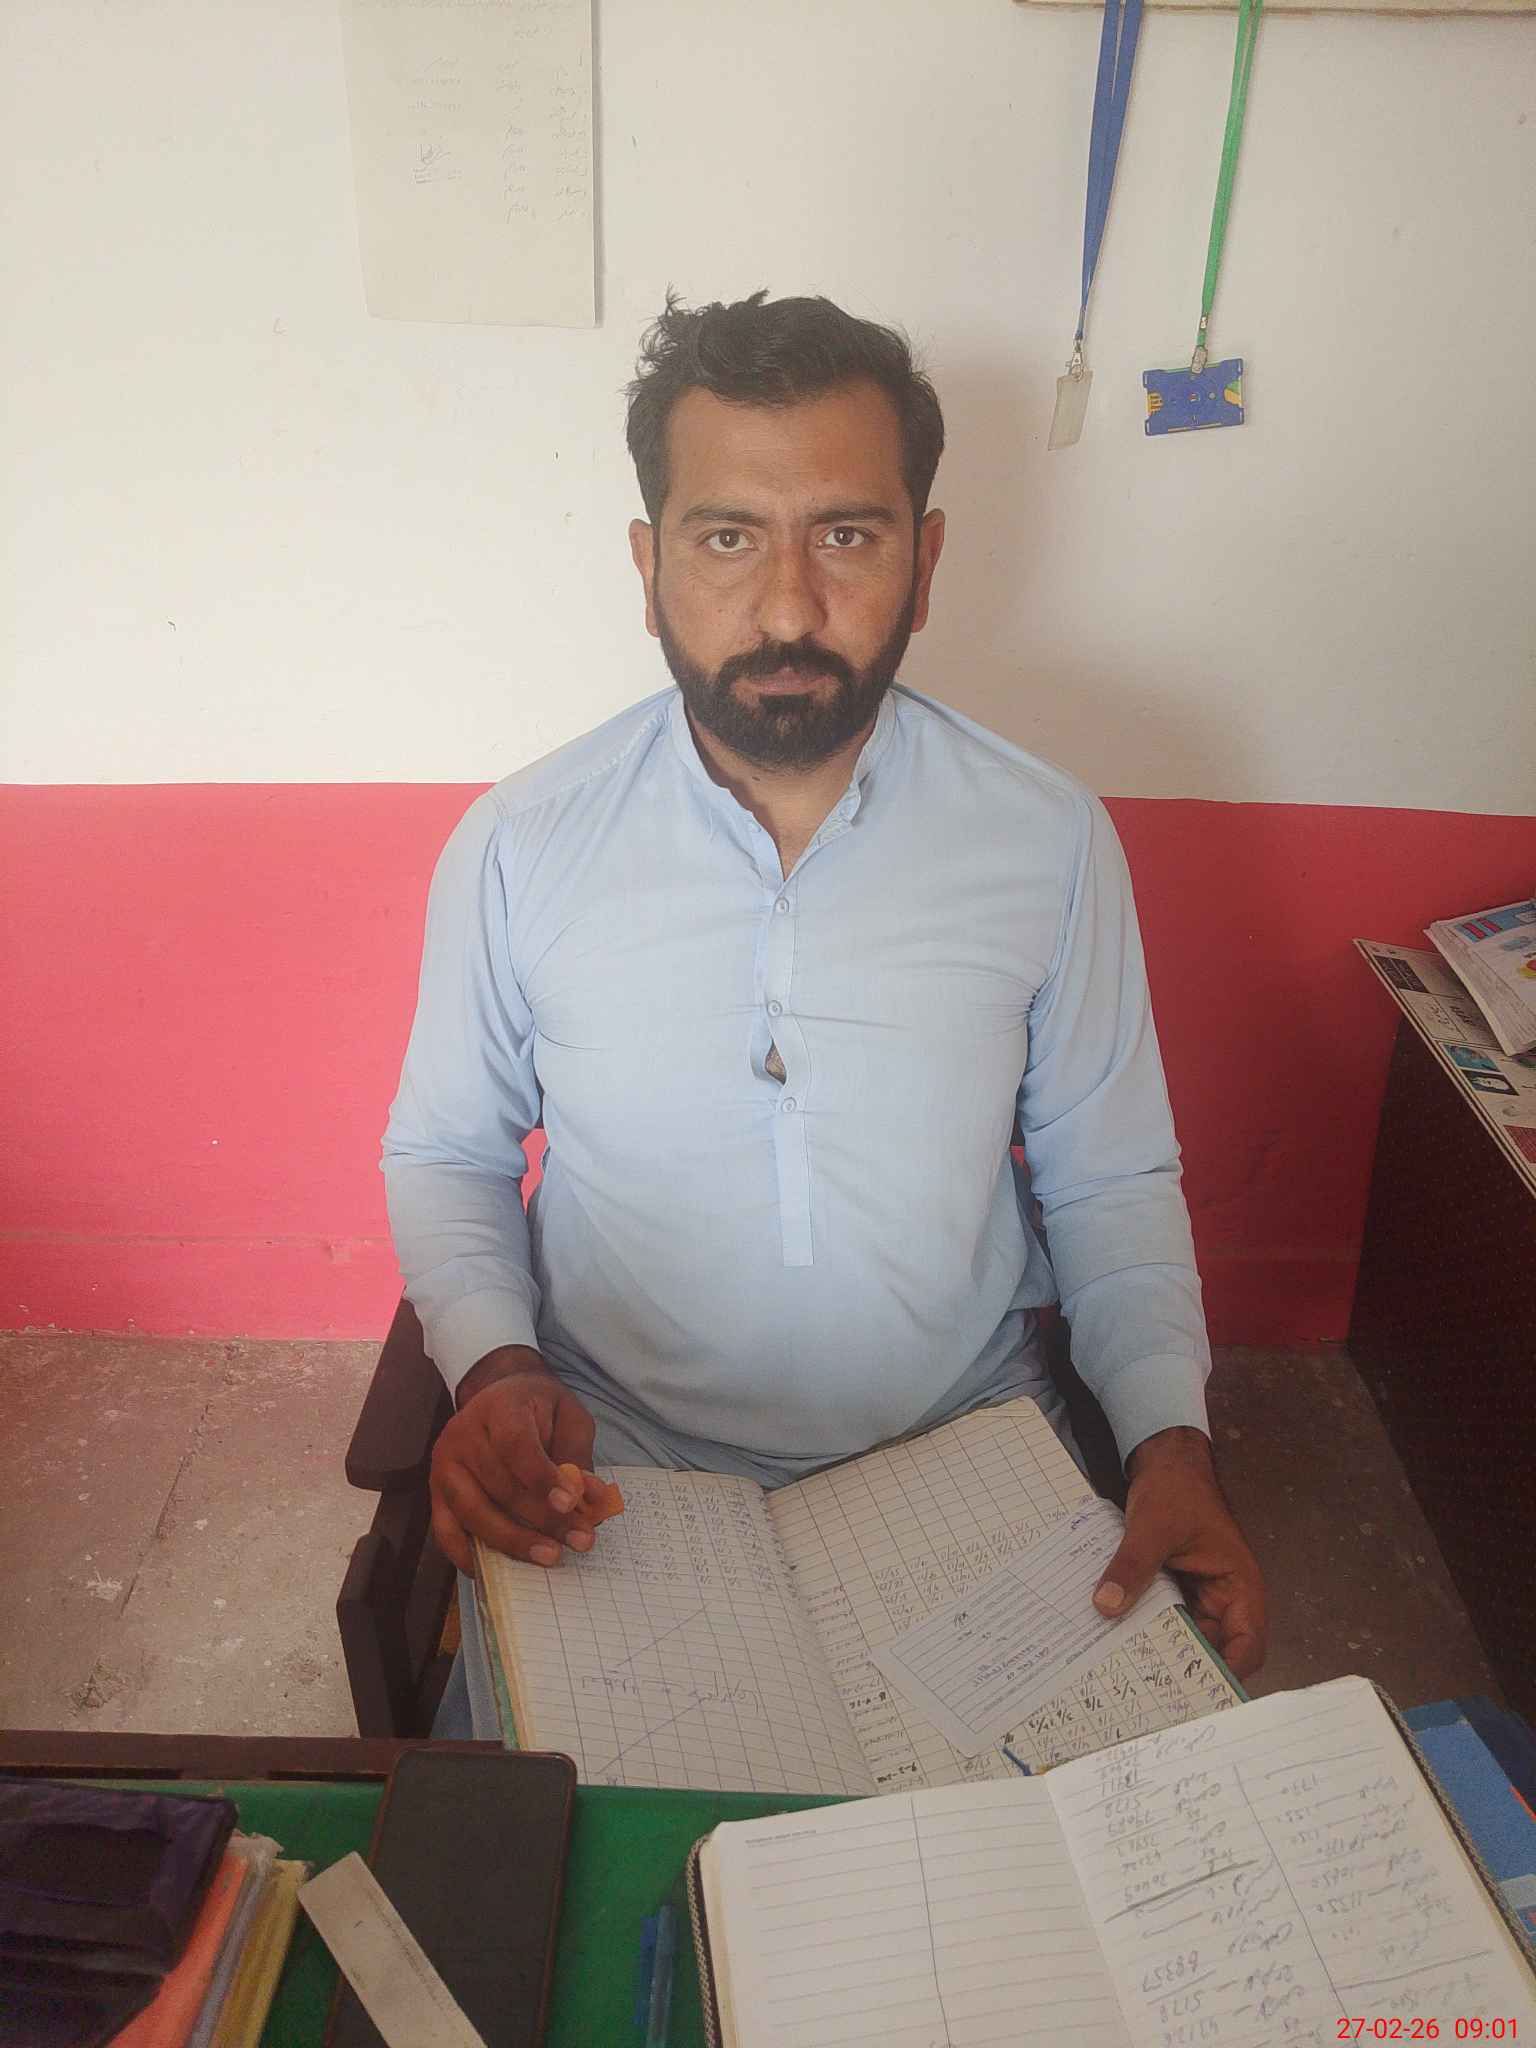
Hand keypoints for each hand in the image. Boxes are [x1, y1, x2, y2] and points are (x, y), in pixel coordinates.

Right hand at [429, 1344, 599, 1574]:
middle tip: (579, 1539)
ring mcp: (444, 1465)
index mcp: (499, 1407)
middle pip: (499, 1485)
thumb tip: (587, 1498)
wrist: (499, 1397)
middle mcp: (462, 1435)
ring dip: (513, 1541)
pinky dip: (468, 1555)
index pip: (516, 1445)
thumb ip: (577, 1454)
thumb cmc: (539, 1410)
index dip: (542, 1477)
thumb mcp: (568, 1417)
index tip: (570, 1503)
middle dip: (543, 1518)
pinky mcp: (435, 1492)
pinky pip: (445, 1531)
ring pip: (474, 1512)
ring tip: (550, 1556)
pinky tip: (498, 1570)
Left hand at [1092, 1426, 1267, 1679]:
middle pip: (1214, 1652)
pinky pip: (1166, 1621)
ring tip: (1128, 1678)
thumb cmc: (1175, 1490)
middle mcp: (1225, 1601)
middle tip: (1151, 1699)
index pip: (1247, 1648)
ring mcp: (1200, 1598)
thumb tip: (1105, 1606)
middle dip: (1185, 1673)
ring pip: (1186, 1640)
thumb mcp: (1151, 1527)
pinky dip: (1147, 1632)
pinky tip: (1118, 1646)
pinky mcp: (1177, 1592)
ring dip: (1162, 1654)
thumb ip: (1132, 1566)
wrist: (1164, 1462)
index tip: (1192, 1696)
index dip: (1227, 1676)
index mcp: (1240, 1588)